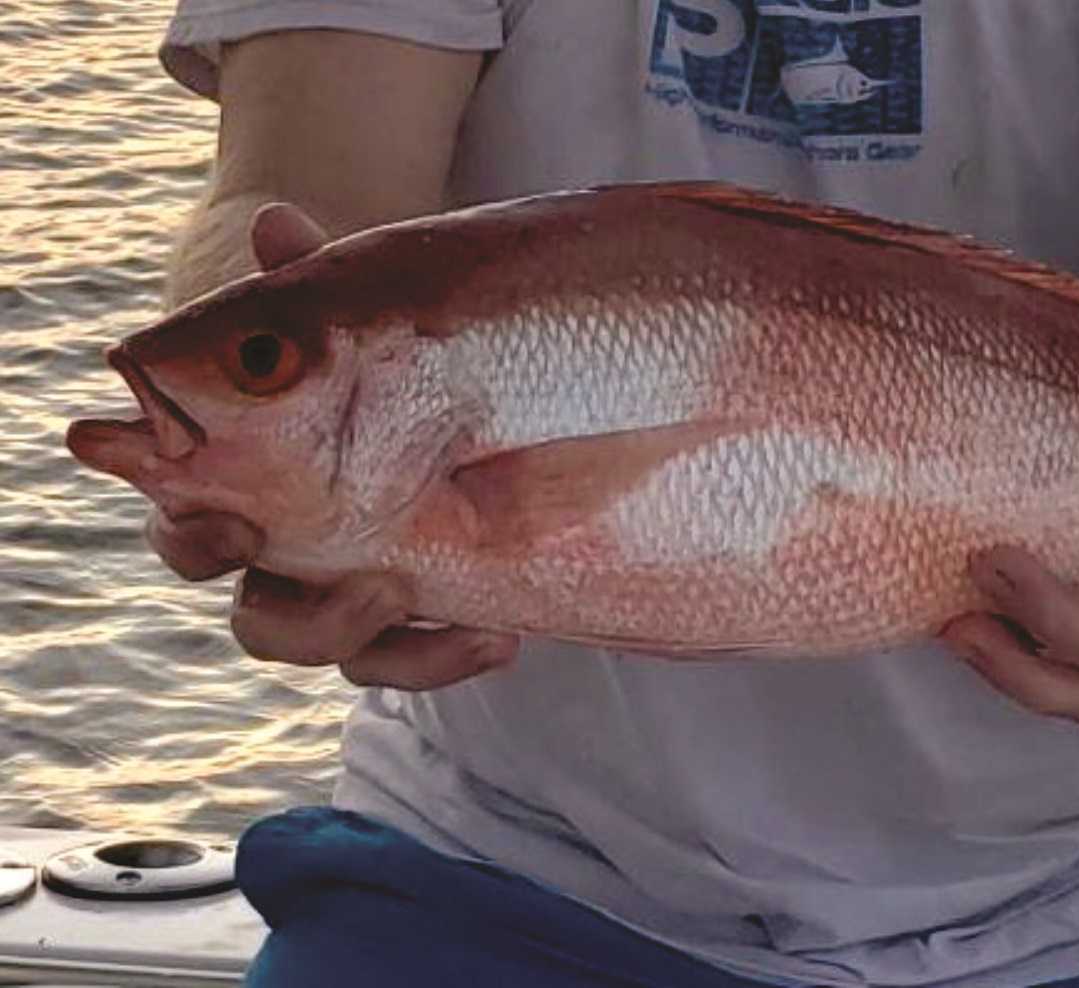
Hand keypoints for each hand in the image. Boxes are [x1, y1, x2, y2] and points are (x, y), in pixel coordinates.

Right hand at [143, 203, 517, 688]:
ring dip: (379, 642)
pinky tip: (500, 638)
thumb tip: (277, 227)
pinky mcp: (409, 615)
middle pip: (260, 624)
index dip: (196, 537)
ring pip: (335, 656)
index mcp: (235, 498)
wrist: (418, 386)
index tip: (238, 521)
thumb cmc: (349, 353)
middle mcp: (283, 563)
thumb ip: (304, 285)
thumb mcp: (334, 320)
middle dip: (302, 616)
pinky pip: (410, 659)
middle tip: (366, 578)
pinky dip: (447, 654)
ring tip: (429, 592)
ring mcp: (345, 597)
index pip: (186, 537)